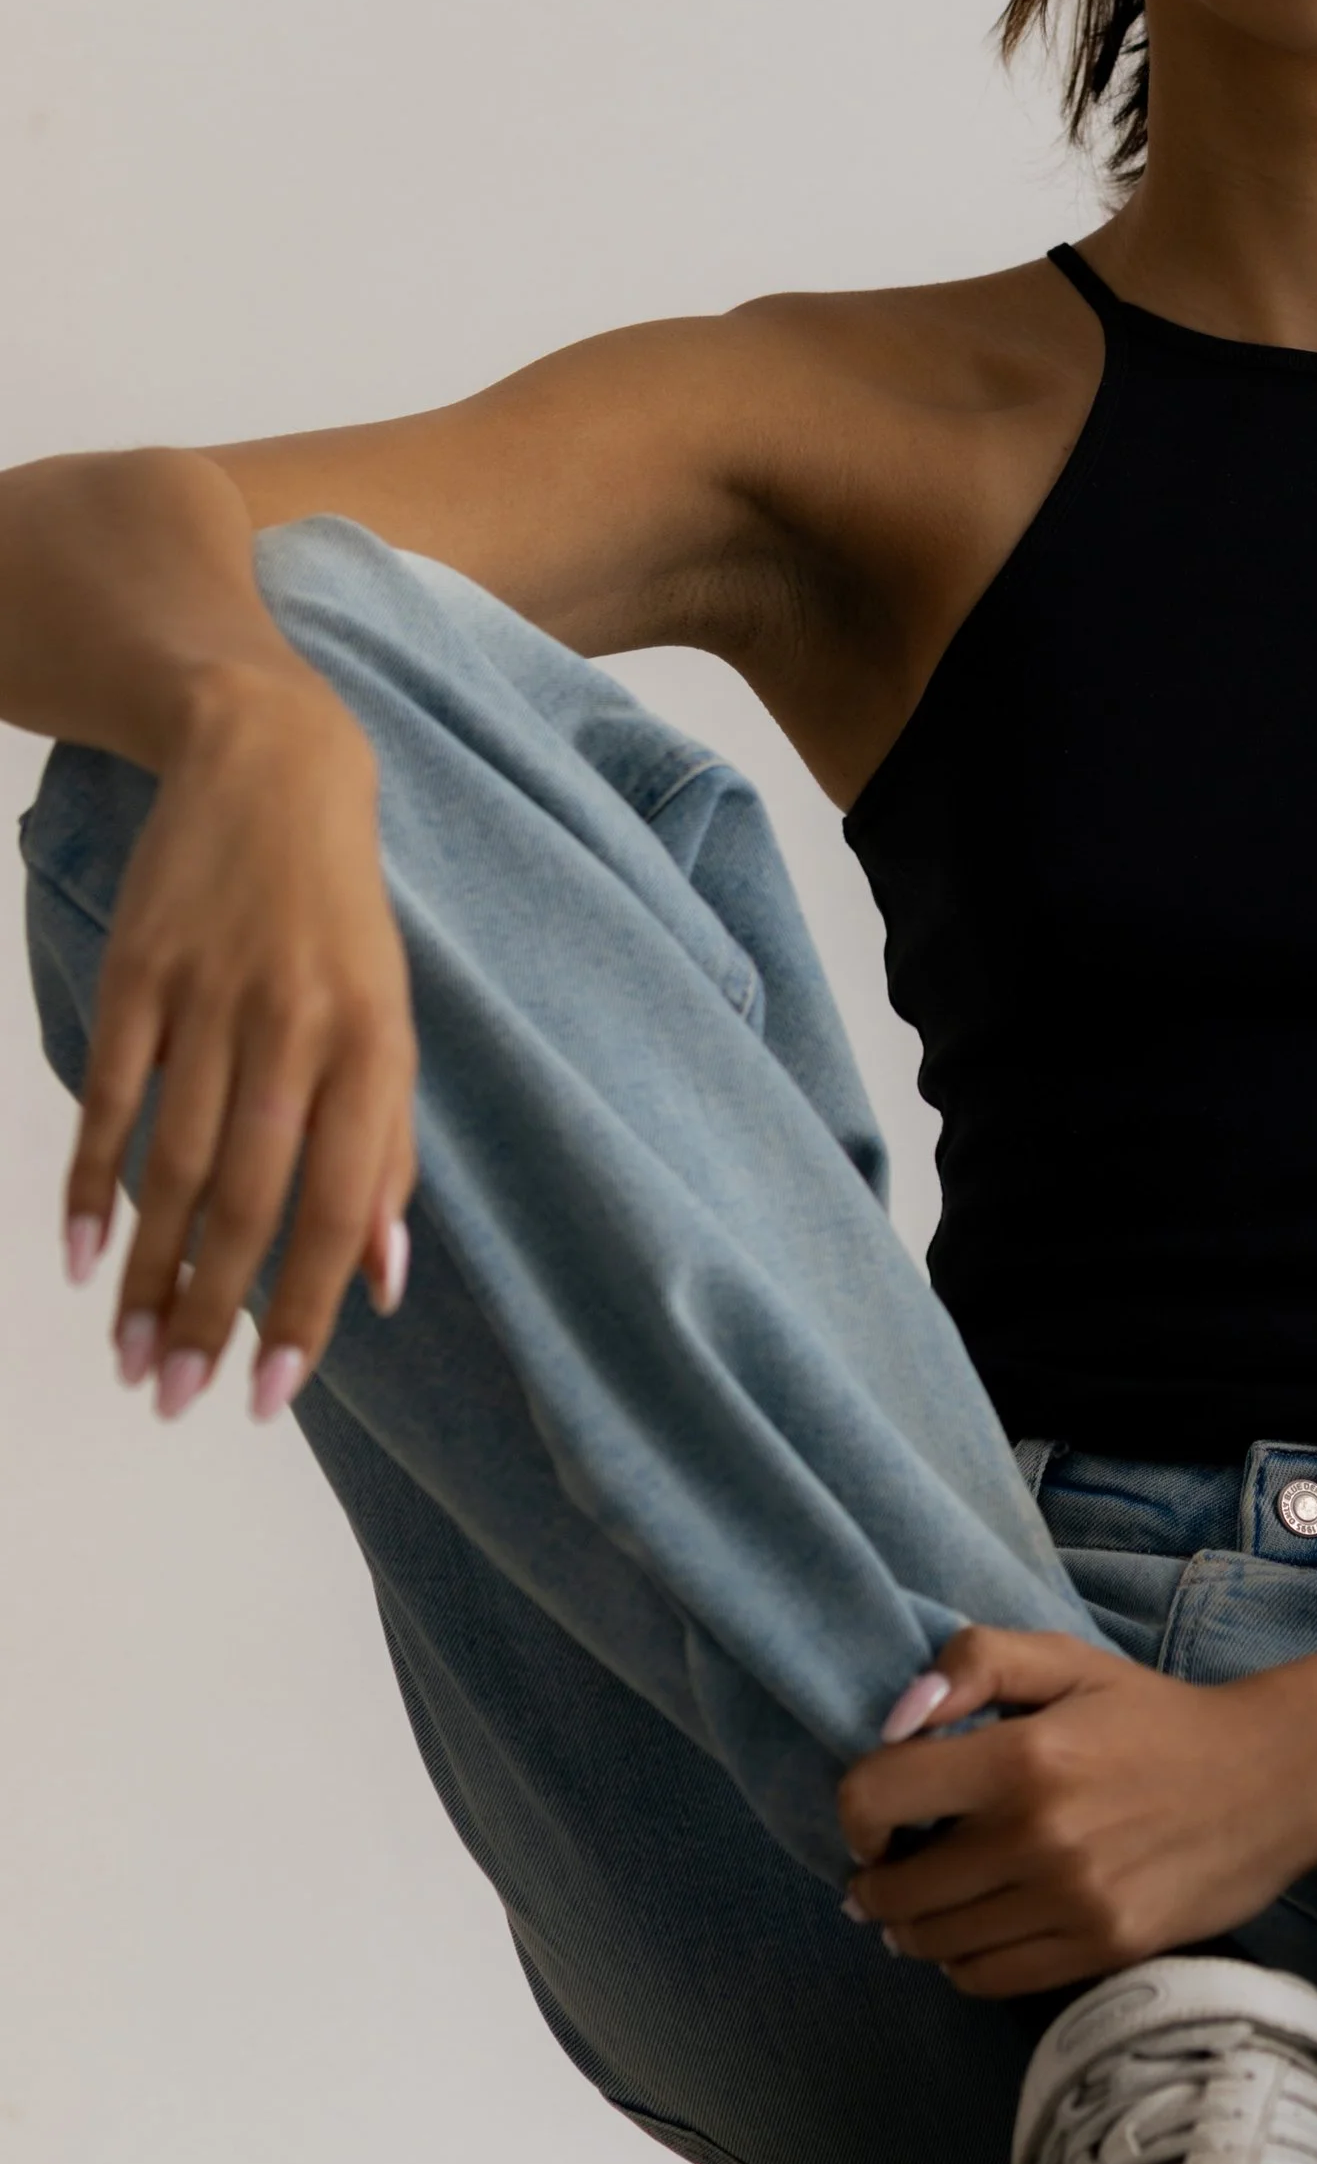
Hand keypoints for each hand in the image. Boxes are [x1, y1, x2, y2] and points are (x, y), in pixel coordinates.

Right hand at [64, 660, 417, 1419]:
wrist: (271, 766)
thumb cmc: (339, 922)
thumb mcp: (390, 1024)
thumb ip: (389, 1151)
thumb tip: (388, 1284)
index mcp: (375, 1051)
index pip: (343, 1207)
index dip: (308, 1308)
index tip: (272, 1394)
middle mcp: (299, 1031)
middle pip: (251, 1200)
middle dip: (211, 1312)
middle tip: (176, 1398)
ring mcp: (213, 1000)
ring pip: (174, 1164)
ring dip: (146, 1273)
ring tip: (129, 1355)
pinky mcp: (141, 972)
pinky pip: (111, 1096)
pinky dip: (92, 1182)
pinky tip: (79, 1256)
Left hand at [837, 1627, 1316, 1999]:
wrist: (1272, 1779)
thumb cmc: (1156, 1716)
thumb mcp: (1069, 1660)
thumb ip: (976, 1664)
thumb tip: (897, 1721)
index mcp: (1022, 1758)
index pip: (876, 1799)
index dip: (856, 1811)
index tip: (879, 1815)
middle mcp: (1038, 1838)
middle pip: (897, 1889)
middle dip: (874, 1879)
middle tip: (886, 1867)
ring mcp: (1072, 1905)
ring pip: (936, 1943)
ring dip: (911, 1927)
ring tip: (924, 1903)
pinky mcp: (1102, 1951)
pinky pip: (989, 1978)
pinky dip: (961, 1962)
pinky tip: (973, 1933)